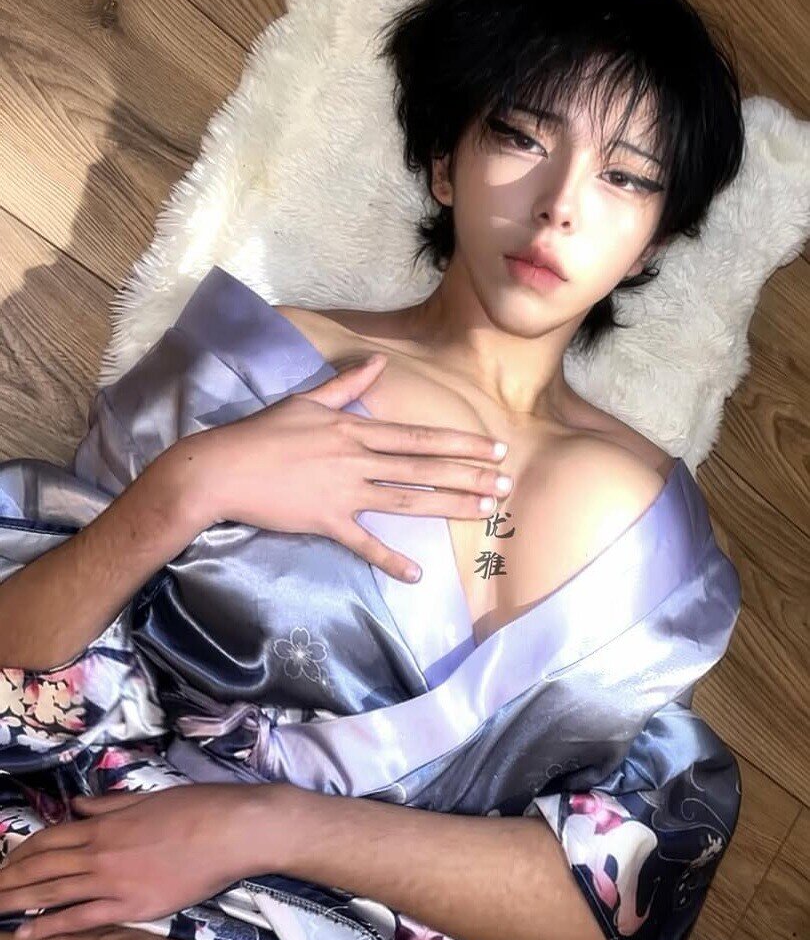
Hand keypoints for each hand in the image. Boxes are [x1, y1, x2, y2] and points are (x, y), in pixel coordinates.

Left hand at [0, 783, 285, 939]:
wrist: (232, 829)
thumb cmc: (197, 806)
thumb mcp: (149, 797)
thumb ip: (110, 803)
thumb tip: (77, 805)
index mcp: (106, 822)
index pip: (52, 837)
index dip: (24, 851)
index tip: (5, 862)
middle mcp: (101, 851)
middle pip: (43, 866)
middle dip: (10, 879)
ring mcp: (114, 880)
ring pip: (54, 891)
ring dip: (18, 901)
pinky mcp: (132, 905)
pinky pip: (82, 917)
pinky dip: (50, 925)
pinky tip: (27, 932)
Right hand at [174, 352, 511, 582]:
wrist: (222, 467)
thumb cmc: (262, 432)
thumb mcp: (306, 401)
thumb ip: (346, 385)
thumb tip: (379, 363)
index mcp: (354, 428)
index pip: (418, 436)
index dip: (460, 443)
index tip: (493, 447)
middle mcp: (357, 458)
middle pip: (423, 467)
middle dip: (470, 474)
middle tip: (507, 483)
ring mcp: (344, 491)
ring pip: (407, 500)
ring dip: (448, 506)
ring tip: (484, 511)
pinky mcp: (326, 520)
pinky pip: (364, 543)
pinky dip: (390, 560)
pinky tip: (417, 575)